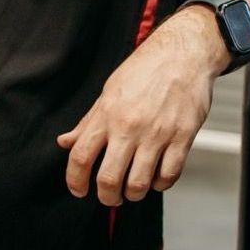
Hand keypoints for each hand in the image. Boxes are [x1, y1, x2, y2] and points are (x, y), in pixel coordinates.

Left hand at [57, 6, 223, 205]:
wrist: (184, 53)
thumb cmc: (146, 69)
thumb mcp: (109, 91)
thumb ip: (88, 122)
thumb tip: (65, 142)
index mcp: (107, 115)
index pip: (80, 157)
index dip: (75, 181)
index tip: (78, 190)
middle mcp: (129, 127)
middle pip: (109, 179)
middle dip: (107, 197)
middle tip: (110, 196)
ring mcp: (157, 134)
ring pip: (139, 184)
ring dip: (134, 194)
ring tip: (134, 189)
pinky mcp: (183, 137)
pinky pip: (169, 175)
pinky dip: (161, 184)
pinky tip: (158, 177)